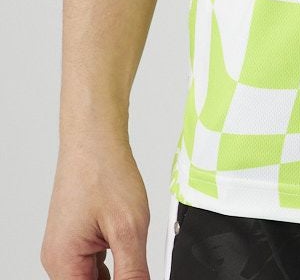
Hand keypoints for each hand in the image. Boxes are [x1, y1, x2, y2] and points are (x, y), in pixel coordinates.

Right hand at [41, 135, 151, 279]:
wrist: (94, 138)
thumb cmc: (103, 170)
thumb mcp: (129, 227)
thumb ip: (133, 270)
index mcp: (63, 262)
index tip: (136, 276)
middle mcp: (58, 258)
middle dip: (117, 278)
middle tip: (135, 262)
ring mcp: (66, 247)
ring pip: (93, 277)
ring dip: (116, 271)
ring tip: (130, 245)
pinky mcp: (76, 237)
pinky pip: (93, 262)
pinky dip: (113, 260)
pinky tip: (127, 247)